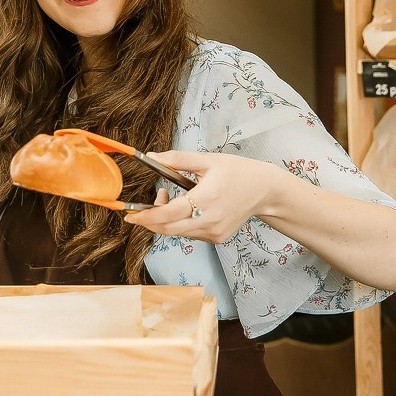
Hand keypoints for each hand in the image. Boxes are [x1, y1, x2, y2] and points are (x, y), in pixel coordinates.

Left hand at [123, 150, 285, 243]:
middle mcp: (210, 220)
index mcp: (206, 198)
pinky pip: (190, 234)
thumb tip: (151, 157)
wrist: (265, 190)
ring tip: (169, 198)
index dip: (145, 216)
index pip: (167, 215)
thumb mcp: (208, 160)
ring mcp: (214, 232)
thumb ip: (177, 159)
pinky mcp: (217, 238)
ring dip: (166, 220)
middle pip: (168, 229)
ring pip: (178, 232)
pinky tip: (187, 208)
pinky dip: (181, 224)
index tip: (130, 214)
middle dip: (150, 220)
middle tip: (144, 206)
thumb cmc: (238, 172)